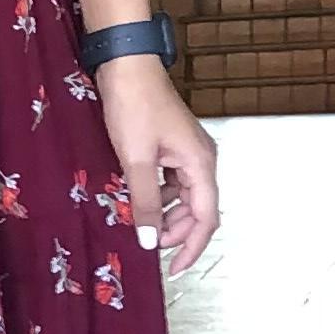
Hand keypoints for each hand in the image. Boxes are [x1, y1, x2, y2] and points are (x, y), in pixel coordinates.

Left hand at [95, 53, 220, 274]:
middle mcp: (201, 159)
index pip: (207, 218)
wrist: (127, 65)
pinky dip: (158, 196)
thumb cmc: (134, 105)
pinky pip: (172, 182)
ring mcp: (188, 152)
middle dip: (176, 231)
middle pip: (198, 210)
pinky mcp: (173, 146)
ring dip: (165, 214)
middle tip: (147, 242)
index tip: (174, 268)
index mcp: (201, 163)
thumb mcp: (135, 159)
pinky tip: (137, 199)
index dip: (192, 247)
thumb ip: (144, 202)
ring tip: (139, 222)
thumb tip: (150, 241)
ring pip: (184, 197)